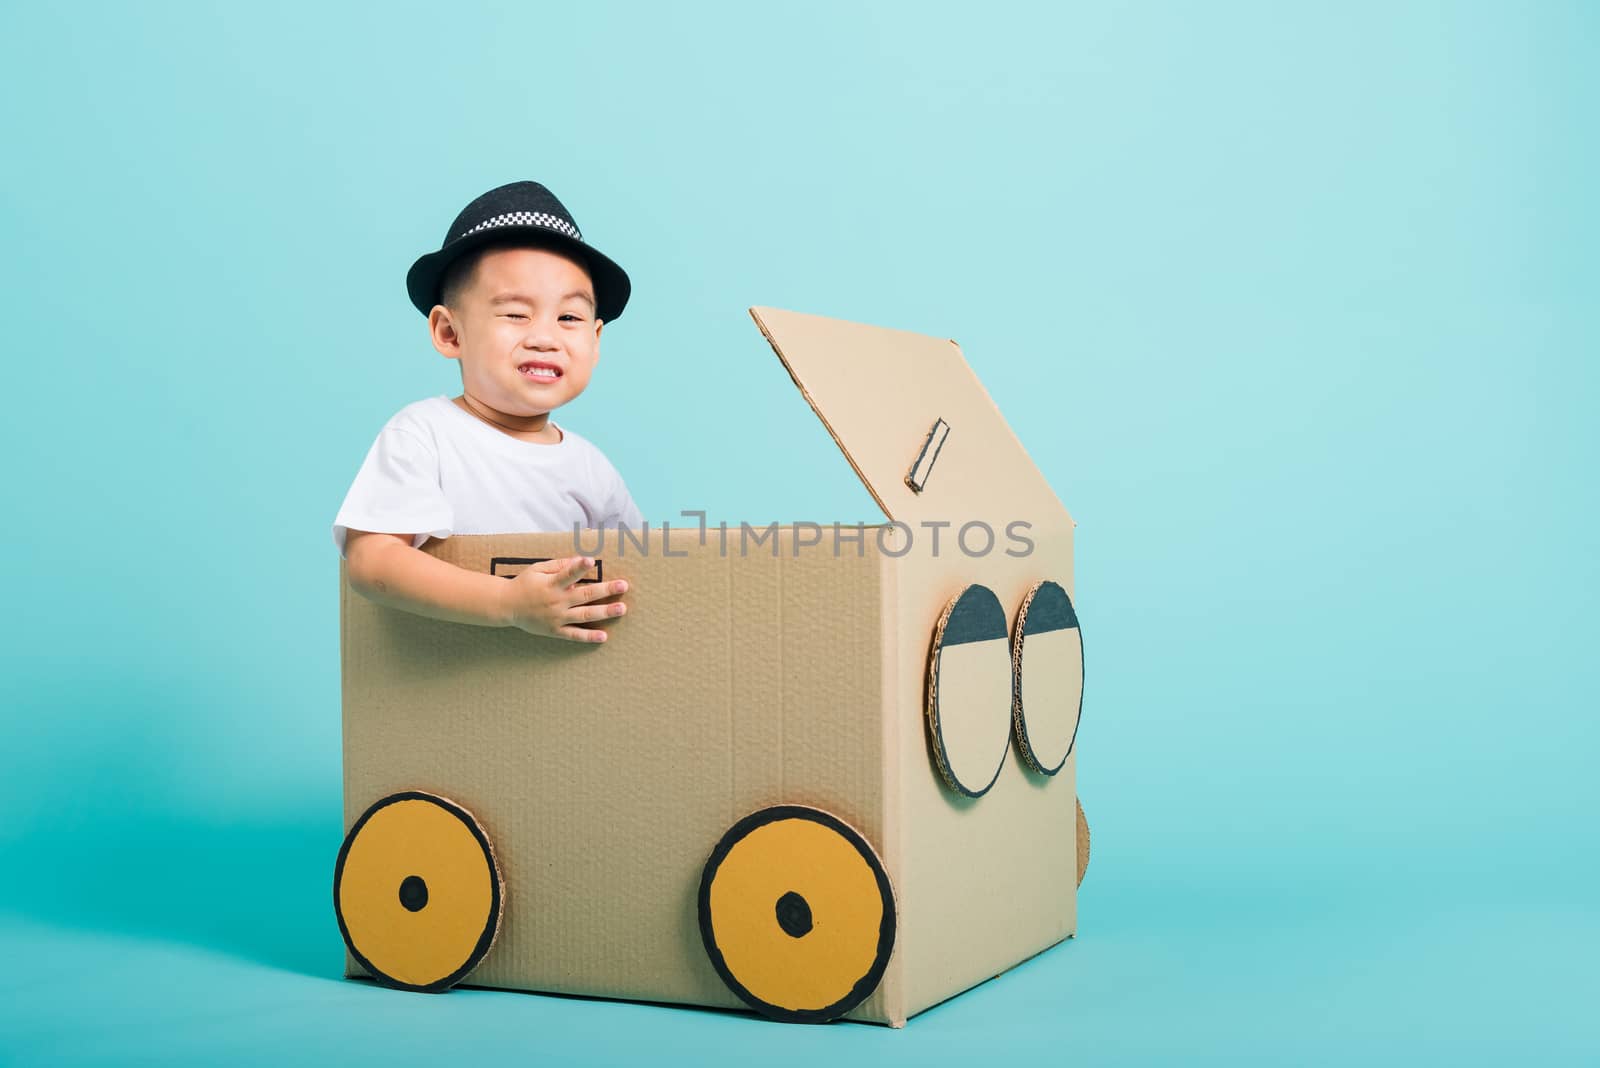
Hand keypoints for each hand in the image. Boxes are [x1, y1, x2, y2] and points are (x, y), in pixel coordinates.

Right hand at [500, 556, 628, 642]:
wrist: (506, 606)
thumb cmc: (525, 583)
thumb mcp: (538, 569)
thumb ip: (558, 565)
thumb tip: (579, 561)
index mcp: (551, 584)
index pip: (567, 574)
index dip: (578, 567)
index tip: (590, 561)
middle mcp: (556, 601)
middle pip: (584, 595)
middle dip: (605, 590)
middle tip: (623, 585)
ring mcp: (556, 618)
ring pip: (584, 615)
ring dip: (604, 612)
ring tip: (622, 608)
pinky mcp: (555, 630)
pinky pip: (574, 635)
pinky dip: (588, 636)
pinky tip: (604, 636)